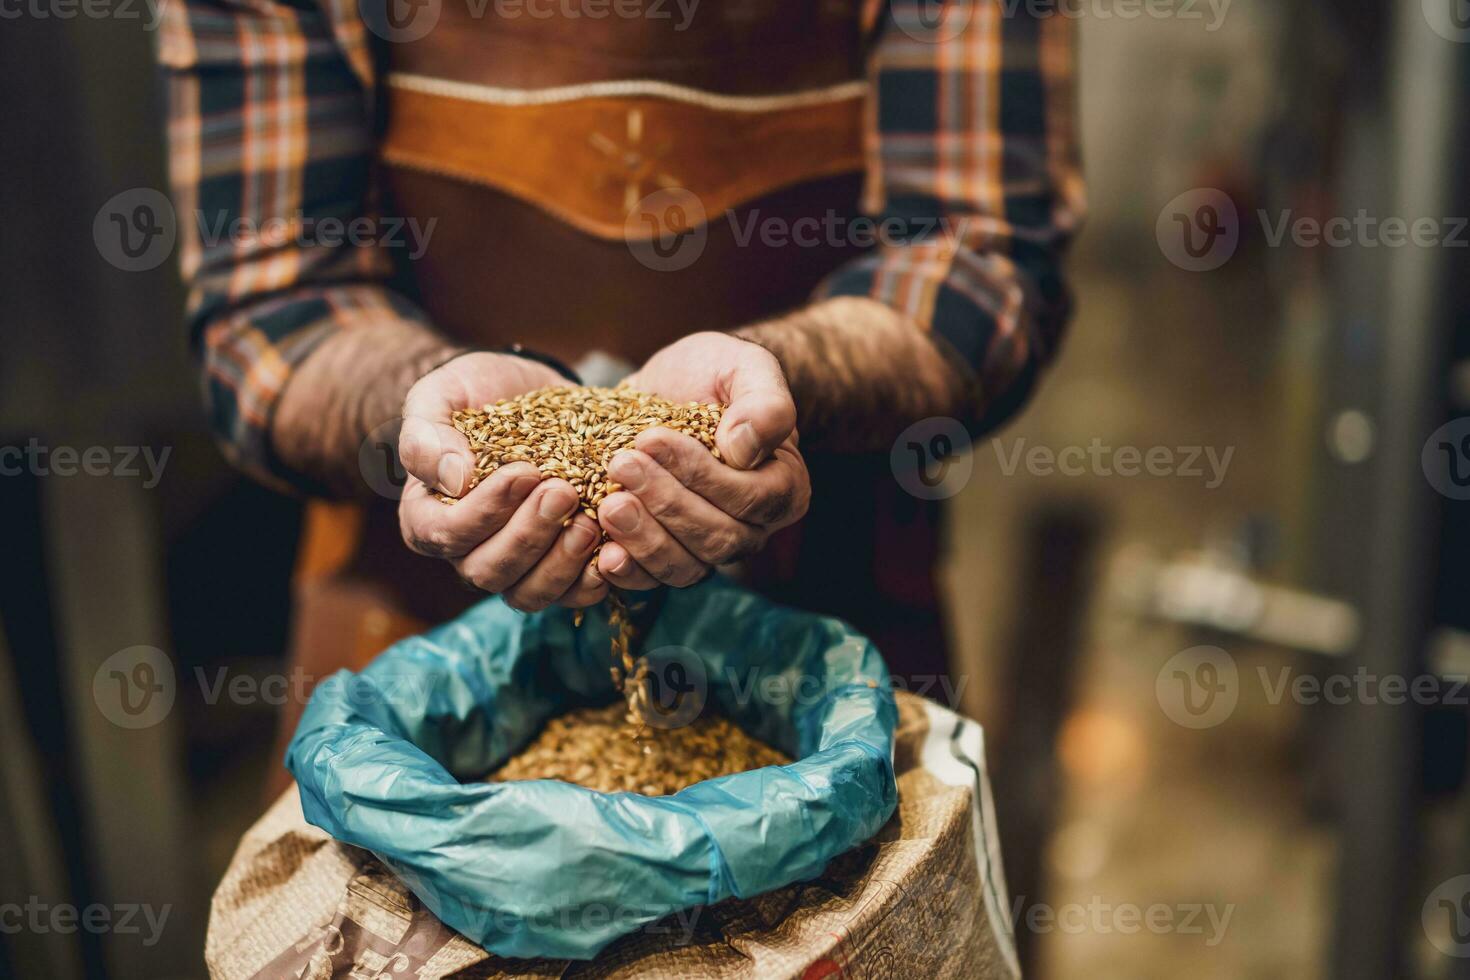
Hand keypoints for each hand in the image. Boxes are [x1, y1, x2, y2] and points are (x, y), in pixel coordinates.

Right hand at [396, 352, 606, 610]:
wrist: (530, 392)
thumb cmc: (476, 392)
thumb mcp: (442, 395)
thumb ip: (428, 435)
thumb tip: (452, 478)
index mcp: (428, 517)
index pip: (447, 534)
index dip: (485, 511)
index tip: (525, 471)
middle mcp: (466, 552)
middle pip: (489, 570)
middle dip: (529, 535)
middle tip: (564, 492)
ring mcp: (513, 565)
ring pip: (527, 593)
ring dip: (561, 563)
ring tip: (590, 522)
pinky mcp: (556, 566)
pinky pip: (569, 595)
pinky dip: (590, 582)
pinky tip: (611, 552)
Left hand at [597, 332, 809, 589]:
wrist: (671, 388)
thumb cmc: (714, 373)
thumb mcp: (745, 366)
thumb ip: (764, 402)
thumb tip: (743, 449)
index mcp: (783, 487)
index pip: (751, 499)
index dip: (701, 475)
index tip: (651, 438)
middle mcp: (752, 528)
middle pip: (717, 538)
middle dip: (666, 504)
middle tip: (620, 465)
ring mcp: (708, 548)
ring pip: (685, 567)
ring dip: (644, 539)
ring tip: (608, 504)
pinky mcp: (668, 555)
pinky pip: (653, 580)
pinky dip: (628, 571)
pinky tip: (602, 552)